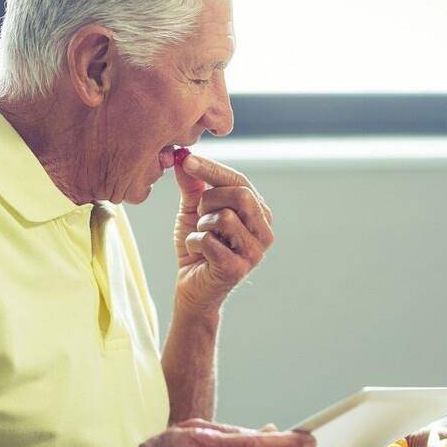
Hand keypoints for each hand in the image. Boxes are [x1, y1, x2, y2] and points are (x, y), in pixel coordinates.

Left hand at [173, 153, 274, 313]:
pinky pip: (209, 241)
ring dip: (201, 225)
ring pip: (225, 218)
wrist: (191, 289)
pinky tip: (196, 254)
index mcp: (258, 213)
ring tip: (200, 236)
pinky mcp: (237, 269)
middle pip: (241, 195)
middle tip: (198, 215)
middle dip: (209, 200)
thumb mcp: (193, 211)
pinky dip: (194, 242)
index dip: (212, 169)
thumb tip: (182, 157)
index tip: (186, 160)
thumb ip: (192, 185)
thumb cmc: (197, 248)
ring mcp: (254, 252)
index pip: (240, 181)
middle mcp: (264, 231)